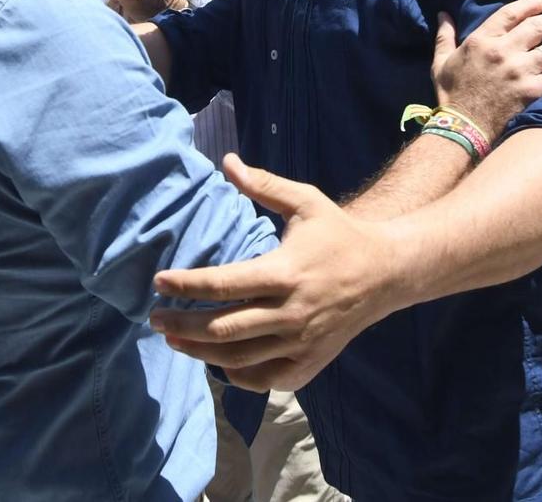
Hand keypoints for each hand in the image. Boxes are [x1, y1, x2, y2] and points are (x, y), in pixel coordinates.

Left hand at [150, 155, 396, 390]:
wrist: (386, 273)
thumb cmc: (338, 234)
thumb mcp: (305, 202)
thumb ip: (264, 184)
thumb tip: (226, 161)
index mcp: (285, 272)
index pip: (223, 284)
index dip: (185, 284)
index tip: (159, 282)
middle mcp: (291, 313)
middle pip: (223, 329)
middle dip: (182, 325)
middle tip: (154, 319)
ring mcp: (301, 344)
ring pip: (238, 359)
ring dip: (199, 352)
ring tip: (174, 340)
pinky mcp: (310, 363)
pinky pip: (265, 379)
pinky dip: (236, 374)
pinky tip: (216, 361)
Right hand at [429, 0, 541, 135]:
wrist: (462, 126)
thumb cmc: (451, 94)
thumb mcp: (440, 61)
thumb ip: (445, 36)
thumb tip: (443, 14)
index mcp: (482, 40)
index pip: (511, 14)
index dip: (530, 5)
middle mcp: (504, 51)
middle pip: (537, 28)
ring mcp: (520, 71)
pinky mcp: (531, 91)